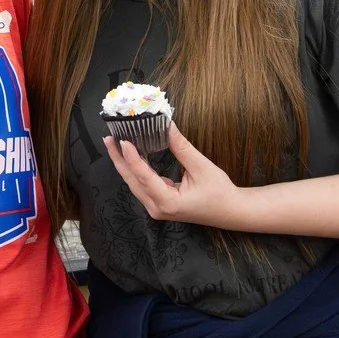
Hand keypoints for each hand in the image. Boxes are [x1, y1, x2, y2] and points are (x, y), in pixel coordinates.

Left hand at [103, 125, 245, 228]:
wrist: (230, 211)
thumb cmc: (219, 192)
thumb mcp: (201, 167)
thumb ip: (181, 148)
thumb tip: (167, 126)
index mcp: (168, 202)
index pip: (144, 177)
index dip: (131, 158)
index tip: (122, 140)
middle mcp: (157, 208)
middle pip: (131, 181)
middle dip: (119, 159)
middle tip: (109, 138)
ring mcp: (156, 208)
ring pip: (134, 184)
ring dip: (124, 164)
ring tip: (114, 144)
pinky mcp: (159, 203)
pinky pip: (141, 185)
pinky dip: (134, 169)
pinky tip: (129, 155)